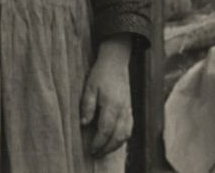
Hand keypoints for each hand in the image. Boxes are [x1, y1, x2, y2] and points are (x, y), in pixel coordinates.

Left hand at [80, 35, 132, 157]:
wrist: (116, 61)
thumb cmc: (101, 73)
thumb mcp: (89, 86)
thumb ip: (87, 106)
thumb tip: (84, 124)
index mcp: (112, 105)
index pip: (105, 131)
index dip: (98, 143)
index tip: (91, 149)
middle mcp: (122, 110)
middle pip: (117, 136)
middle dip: (106, 148)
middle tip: (96, 153)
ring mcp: (128, 109)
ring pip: (125, 134)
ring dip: (115, 145)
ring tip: (104, 150)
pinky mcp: (130, 108)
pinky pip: (130, 128)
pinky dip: (123, 138)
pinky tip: (115, 140)